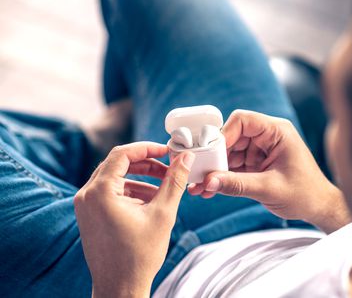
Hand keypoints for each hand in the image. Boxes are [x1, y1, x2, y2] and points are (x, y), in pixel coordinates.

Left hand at [74, 142, 194, 297]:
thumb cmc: (139, 255)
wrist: (120, 287)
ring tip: (163, 189)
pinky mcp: (89, 213)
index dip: (147, 148)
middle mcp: (87, 195)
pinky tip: (150, 202)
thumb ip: (175, 181)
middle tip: (168, 168)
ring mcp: (85, 205)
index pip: (123, 154)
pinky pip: (111, 191)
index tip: (168, 151)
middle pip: (118, 163)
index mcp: (100, 192)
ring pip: (116, 177)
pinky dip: (131, 191)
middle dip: (146, 164)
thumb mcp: (163, 213)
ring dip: (140, 179)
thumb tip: (185, 157)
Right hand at [188, 110, 350, 232]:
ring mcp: (260, 150)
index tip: (211, 154)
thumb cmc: (305, 194)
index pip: (243, 120)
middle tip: (202, 173)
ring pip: (230, 152)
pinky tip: (210, 189)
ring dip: (216, 169)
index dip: (224, 134)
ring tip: (202, 186)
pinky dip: (222, 176)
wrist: (318, 208)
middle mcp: (267, 137)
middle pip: (232, 137)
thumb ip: (237, 185)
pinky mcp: (256, 163)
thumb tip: (209, 182)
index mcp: (277, 132)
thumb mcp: (269, 189)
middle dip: (216, 156)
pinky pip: (234, 165)